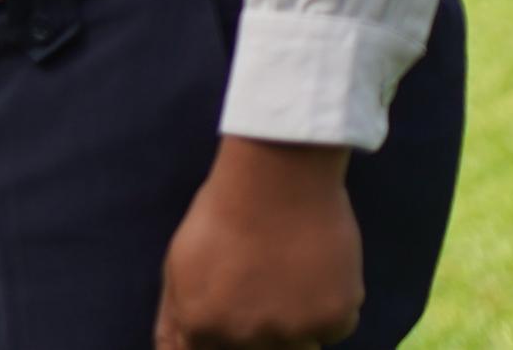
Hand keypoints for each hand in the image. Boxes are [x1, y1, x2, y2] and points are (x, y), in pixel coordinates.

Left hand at [154, 137, 358, 349]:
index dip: (222, 339)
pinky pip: (332, 328)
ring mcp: (294, 333)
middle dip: (259, 332)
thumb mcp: (180, 264)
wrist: (277, 178)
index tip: (239, 307)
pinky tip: (316, 271)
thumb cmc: (221, 214)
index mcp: (203, 325)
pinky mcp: (335, 320)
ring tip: (290, 276)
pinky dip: (327, 307)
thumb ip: (176, 318)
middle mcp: (247, 339)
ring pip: (298, 346)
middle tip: (264, 287)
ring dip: (295, 324)